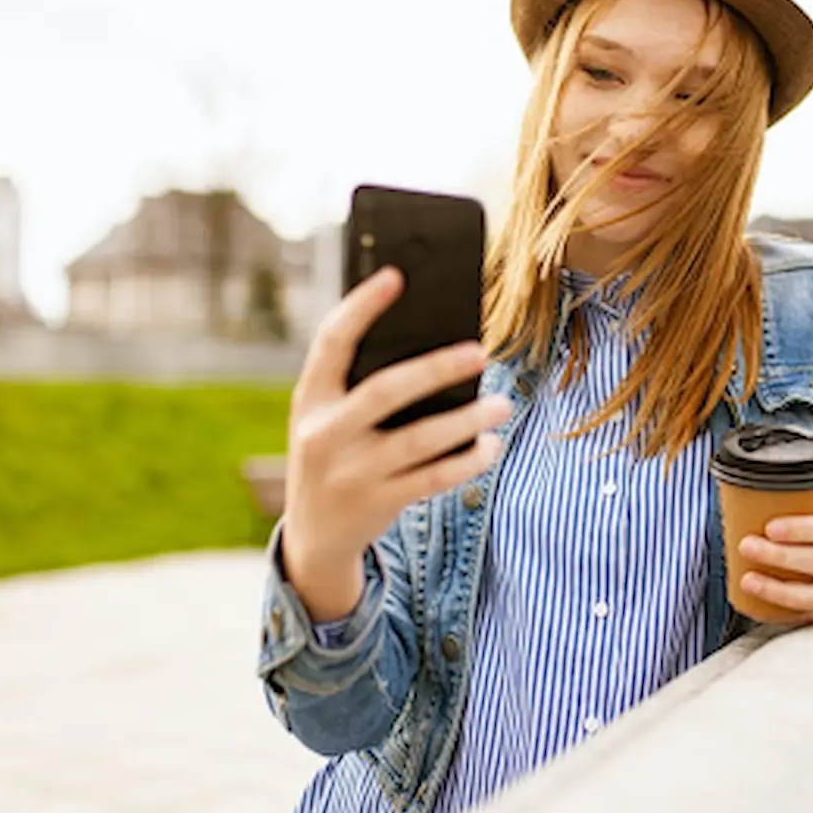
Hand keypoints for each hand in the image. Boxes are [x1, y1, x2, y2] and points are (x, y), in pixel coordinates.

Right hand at [282, 266, 512, 620]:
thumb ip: (359, 383)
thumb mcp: (327, 417)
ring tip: (502, 404)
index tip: (396, 275)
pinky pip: (432, 479)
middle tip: (480, 352)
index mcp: (311, 398)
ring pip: (419, 440)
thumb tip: (432, 339)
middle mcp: (325, 434)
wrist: (313, 536)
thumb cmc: (334, 454)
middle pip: (386, 391)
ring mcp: (351, 473)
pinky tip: (490, 445)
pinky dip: (466, 461)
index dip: (361, 306)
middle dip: (436, 368)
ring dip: (467, 420)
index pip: (331, 341)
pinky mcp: (378, 504)